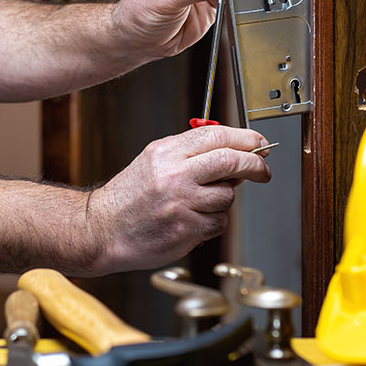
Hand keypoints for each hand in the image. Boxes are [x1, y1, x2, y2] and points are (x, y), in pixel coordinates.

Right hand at [87, 126, 270, 273]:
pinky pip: (218, 223)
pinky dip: (211, 222)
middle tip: (263, 171)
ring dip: (222, 200)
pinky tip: (191, 220)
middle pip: (231, 161)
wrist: (102, 228)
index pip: (216, 135)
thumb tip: (233, 153)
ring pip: (227, 196)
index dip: (245, 138)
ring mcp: (180, 204)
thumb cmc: (128, 197)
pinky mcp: (185, 230)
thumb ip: (189, 153)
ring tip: (198, 203)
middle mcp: (174, 175)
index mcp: (165, 153)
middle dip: (255, 165)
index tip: (259, 144)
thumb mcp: (153, 161)